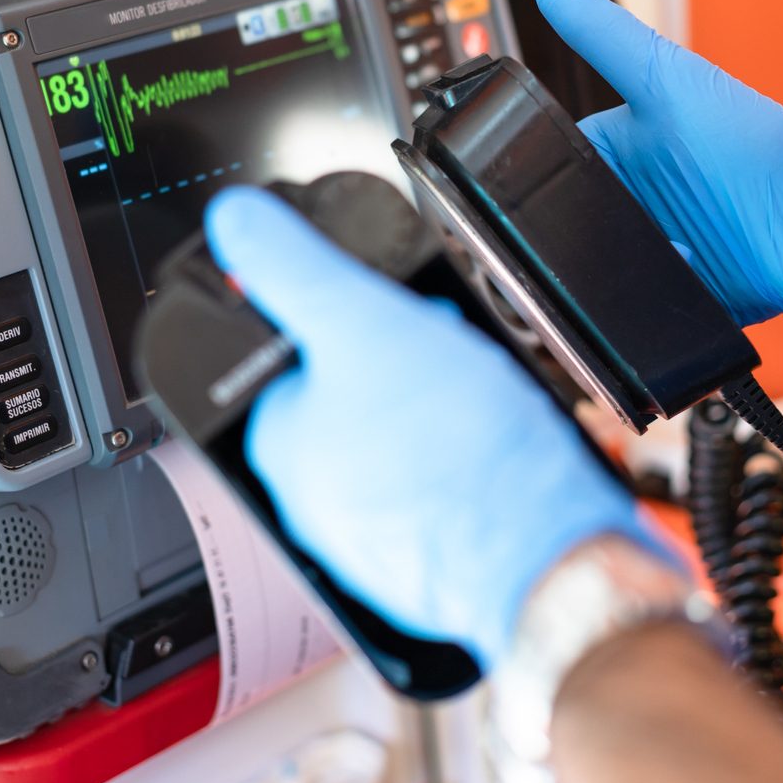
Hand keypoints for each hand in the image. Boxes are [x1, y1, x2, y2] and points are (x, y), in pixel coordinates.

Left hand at [204, 186, 669, 667]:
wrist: (549, 554)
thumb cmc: (460, 452)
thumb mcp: (363, 321)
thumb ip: (292, 268)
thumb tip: (233, 223)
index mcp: (279, 445)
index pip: (299, 355)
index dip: (356, 320)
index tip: (399, 316)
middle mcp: (312, 502)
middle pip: (357, 395)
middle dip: (406, 365)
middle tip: (450, 357)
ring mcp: (372, 538)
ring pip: (404, 441)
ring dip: (442, 413)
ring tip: (482, 407)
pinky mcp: (431, 559)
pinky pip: (445, 489)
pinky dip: (470, 465)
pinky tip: (499, 455)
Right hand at [534, 0, 782, 326]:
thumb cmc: (751, 141)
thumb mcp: (664, 80)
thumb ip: (602, 33)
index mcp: (620, 150)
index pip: (552, 164)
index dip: (530, 178)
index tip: (511, 193)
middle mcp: (633, 202)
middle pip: (568, 225)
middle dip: (560, 240)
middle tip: (569, 245)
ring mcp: (655, 250)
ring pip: (594, 275)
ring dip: (593, 280)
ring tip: (613, 272)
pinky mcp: (679, 295)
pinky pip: (634, 315)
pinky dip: (628, 312)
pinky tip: (642, 298)